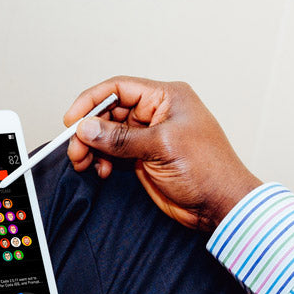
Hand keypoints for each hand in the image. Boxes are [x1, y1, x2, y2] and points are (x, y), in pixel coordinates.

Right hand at [65, 76, 261, 231]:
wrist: (220, 204)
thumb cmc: (208, 169)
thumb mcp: (161, 147)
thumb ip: (121, 138)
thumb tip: (87, 128)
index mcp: (166, 97)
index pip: (119, 88)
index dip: (92, 101)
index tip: (72, 120)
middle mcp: (156, 113)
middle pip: (109, 112)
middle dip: (89, 130)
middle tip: (76, 149)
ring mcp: (149, 136)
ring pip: (108, 134)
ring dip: (92, 147)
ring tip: (84, 162)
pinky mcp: (144, 157)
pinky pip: (114, 153)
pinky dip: (102, 160)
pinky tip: (102, 171)